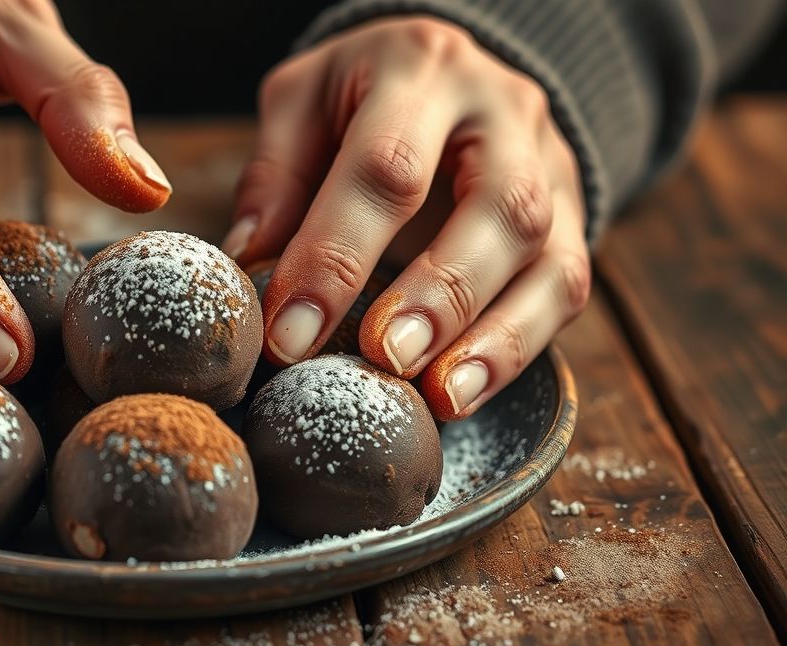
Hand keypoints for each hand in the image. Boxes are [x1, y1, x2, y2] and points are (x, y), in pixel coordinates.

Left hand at [224, 17, 589, 420]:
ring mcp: (550, 165)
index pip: (387, 166)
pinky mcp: (574, 216)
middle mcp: (503, 111)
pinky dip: (517, 349)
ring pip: (547, 254)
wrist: (449, 75)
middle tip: (383, 357)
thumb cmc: (360, 96)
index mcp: (421, 69)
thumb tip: (251, 265)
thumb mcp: (302, 104)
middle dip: (438, 292)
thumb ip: (276, 177)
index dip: (338, 255)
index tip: (290, 333)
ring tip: (438, 395)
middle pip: (496, 206)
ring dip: (493, 336)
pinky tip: (463, 393)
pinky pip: (565, 288)